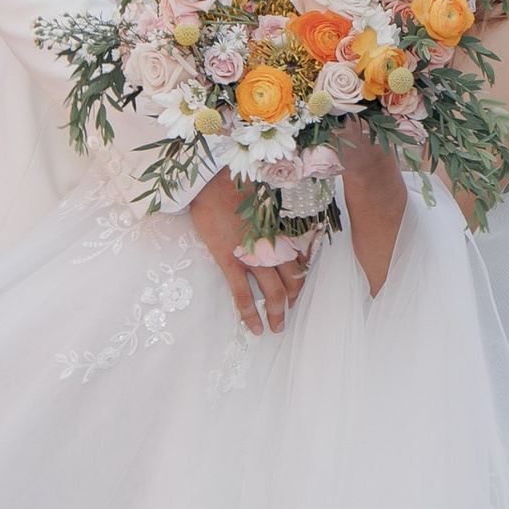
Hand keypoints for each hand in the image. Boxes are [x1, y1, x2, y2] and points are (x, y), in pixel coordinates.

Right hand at [188, 168, 310, 333]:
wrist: (211, 179)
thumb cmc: (232, 184)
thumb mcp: (259, 199)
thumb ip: (269, 215)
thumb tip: (270, 221)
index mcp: (278, 231)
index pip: (296, 262)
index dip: (298, 281)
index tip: (294, 293)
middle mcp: (270, 245)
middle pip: (290, 281)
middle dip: (290, 302)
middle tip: (286, 317)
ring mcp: (251, 254)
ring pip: (272, 292)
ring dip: (276, 314)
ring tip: (275, 329)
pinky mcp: (230, 259)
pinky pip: (242, 293)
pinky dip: (250, 314)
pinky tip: (254, 327)